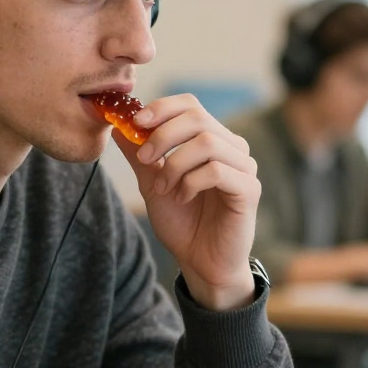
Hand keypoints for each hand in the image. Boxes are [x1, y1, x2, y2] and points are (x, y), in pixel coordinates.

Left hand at [114, 94, 259, 310]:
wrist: (199, 262)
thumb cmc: (182, 223)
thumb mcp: (152, 183)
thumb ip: (139, 154)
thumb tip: (118, 124)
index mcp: (211, 140)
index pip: (190, 105)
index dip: (162, 108)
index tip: (136, 122)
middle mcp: (232, 148)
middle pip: (198, 118)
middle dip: (163, 135)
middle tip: (143, 159)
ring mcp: (244, 167)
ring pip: (207, 143)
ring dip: (175, 164)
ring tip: (164, 188)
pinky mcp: (250, 189)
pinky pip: (218, 170)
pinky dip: (191, 182)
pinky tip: (182, 198)